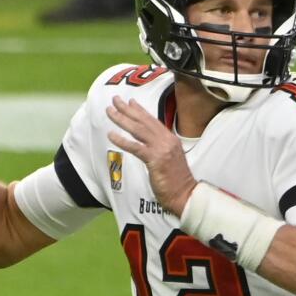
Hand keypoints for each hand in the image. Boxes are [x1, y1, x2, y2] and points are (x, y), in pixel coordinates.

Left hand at [107, 96, 197, 214]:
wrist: (186, 194)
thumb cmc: (177, 181)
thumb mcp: (171, 159)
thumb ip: (161, 149)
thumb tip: (148, 144)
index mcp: (171, 139)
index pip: (152, 121)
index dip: (140, 110)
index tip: (130, 102)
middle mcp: (167, 140)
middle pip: (144, 121)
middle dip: (127, 109)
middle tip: (115, 100)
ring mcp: (162, 149)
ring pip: (138, 130)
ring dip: (122, 119)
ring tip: (110, 111)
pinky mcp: (156, 159)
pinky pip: (135, 147)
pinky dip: (122, 140)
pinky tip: (112, 135)